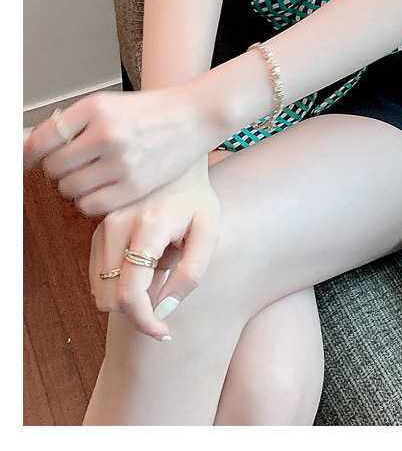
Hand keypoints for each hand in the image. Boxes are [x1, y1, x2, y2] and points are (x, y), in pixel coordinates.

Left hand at [23, 85, 221, 214]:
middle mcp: (107, 133)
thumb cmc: (149, 112)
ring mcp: (122, 161)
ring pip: (70, 189)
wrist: (193, 117)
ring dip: (75, 186)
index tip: (26, 160)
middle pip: (54, 168)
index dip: (28, 154)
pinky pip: (91, 206)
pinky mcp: (135, 185)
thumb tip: (27, 148)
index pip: (42, 139)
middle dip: (59, 169)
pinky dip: (91, 201)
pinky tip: (104, 187)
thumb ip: (70, 124)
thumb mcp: (108, 104)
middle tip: (75, 163)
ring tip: (93, 173)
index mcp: (96, 107)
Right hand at [88, 168, 219, 340]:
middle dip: (137, 312)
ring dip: (127, 298)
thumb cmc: (197, 198)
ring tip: (159, 276)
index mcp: (149, 224)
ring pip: (100, 290)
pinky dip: (118, 284)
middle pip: (110, 298)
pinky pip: (98, 276)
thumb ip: (191, 272)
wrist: (176, 161)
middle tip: (166, 303)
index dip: (145, 323)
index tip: (164, 333)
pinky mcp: (98, 229)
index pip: (131, 292)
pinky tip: (145, 269)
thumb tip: (162, 309)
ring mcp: (103, 225)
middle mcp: (117, 224)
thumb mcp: (209, 232)